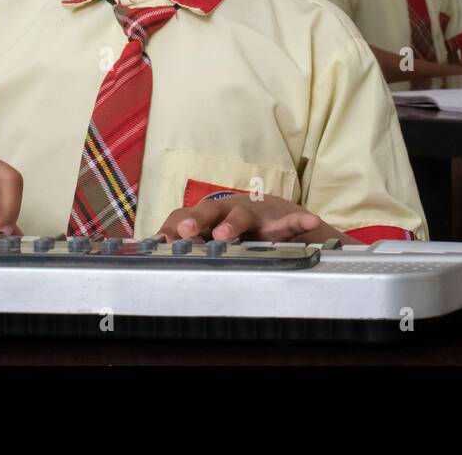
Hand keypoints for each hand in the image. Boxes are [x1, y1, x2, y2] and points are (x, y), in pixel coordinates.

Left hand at [156, 194, 322, 242]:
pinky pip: (291, 221)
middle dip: (196, 219)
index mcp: (208, 214)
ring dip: (233, 223)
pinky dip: (299, 221)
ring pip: (242, 214)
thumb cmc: (237, 226)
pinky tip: (308, 221)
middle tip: (185, 231)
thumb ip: (187, 242)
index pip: (185, 215)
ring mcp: (255, 213)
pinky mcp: (281, 220)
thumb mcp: (211, 232)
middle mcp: (228, 208)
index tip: (161, 240)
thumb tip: (153, 254)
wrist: (280, 215)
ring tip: (224, 234)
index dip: (172, 226)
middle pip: (209, 209)